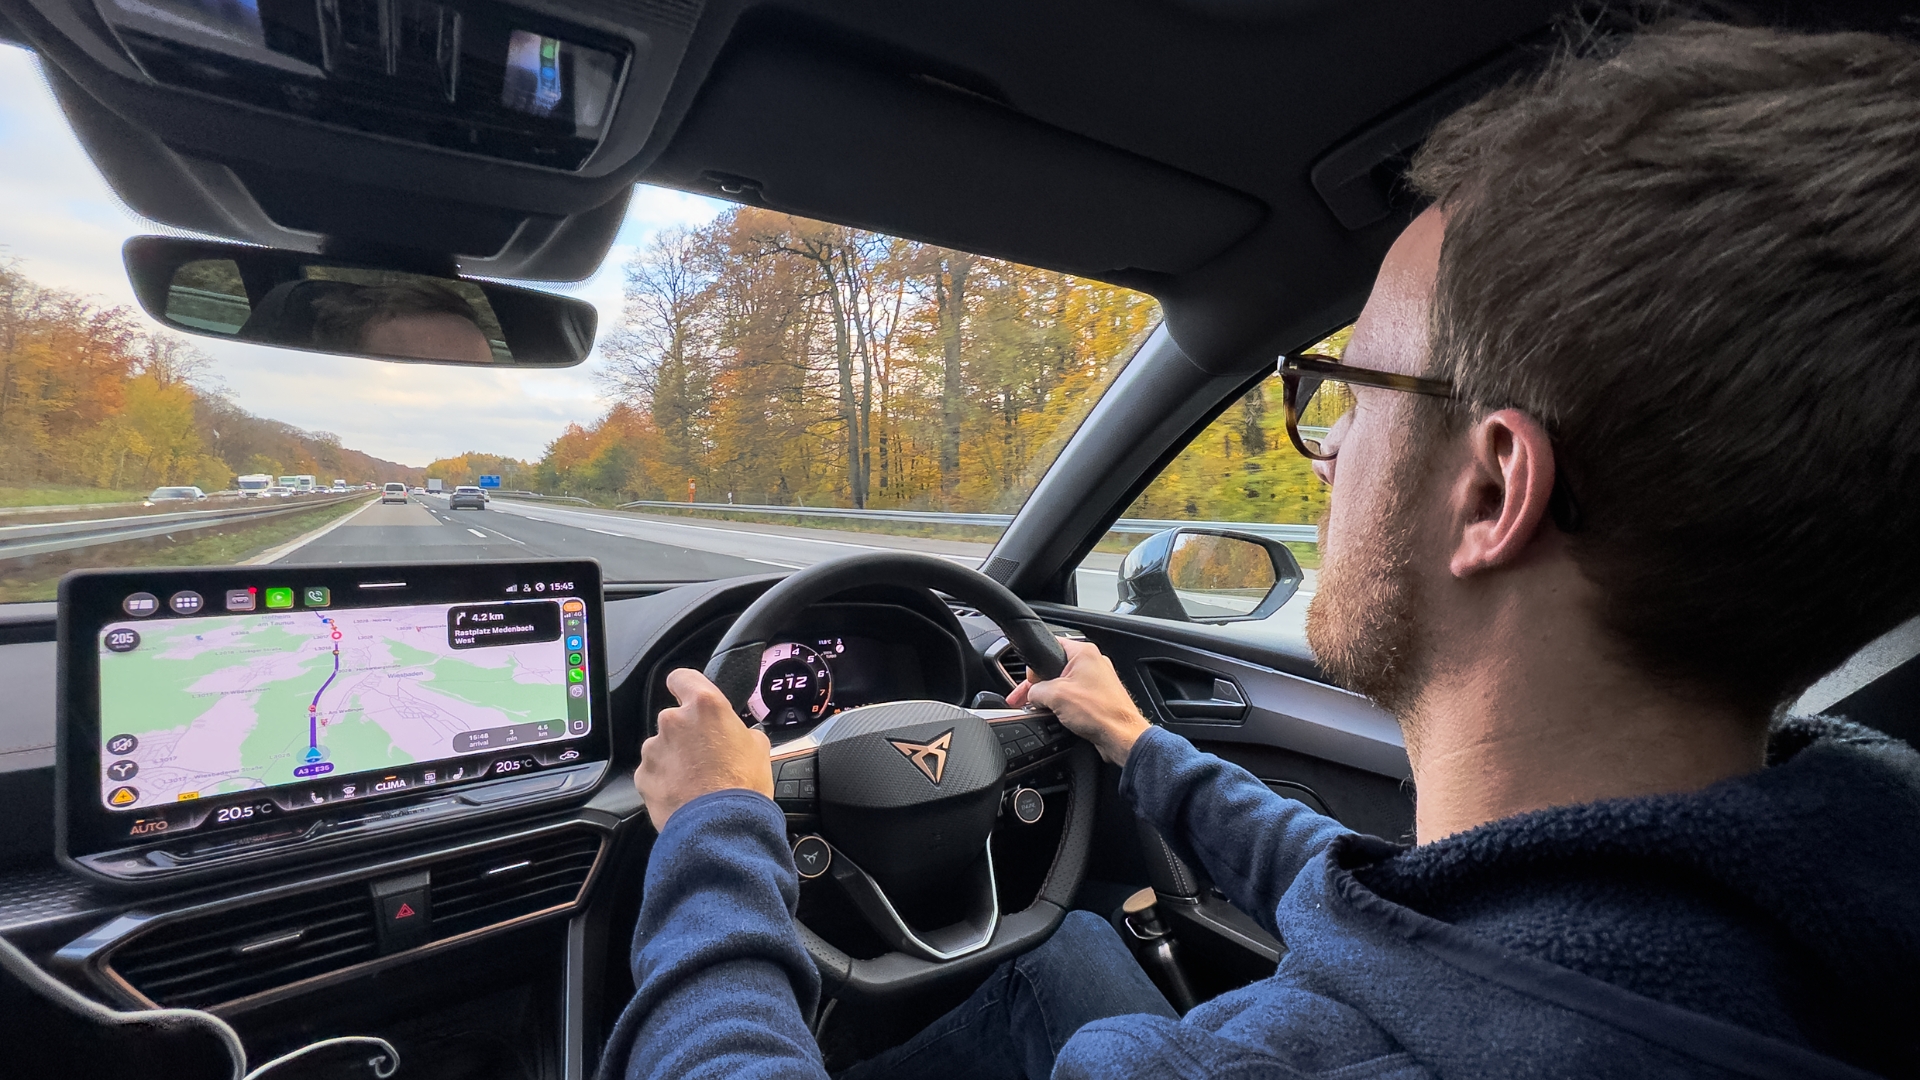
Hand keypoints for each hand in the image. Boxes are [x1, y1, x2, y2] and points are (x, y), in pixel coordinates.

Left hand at [635, 668, 772, 830]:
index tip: (686, 694)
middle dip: (686, 735)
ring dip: (674, 759)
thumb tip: (740, 735)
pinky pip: (653, 773)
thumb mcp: (758, 748)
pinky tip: (683, 795)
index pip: (682, 677)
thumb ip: (741, 732)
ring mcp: (654, 749)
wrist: (722, 827)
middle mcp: (674, 721)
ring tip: (696, 782)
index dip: (684, 686)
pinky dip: (664, 781)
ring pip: (662, 748)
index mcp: (705, 706)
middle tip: (706, 756)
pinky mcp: (643, 776)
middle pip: (674, 719)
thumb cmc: (743, 787)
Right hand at [1006, 638, 1150, 766]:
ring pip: (1063, 684)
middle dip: (1038, 686)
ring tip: (1041, 710)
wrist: (1122, 737)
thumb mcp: (1055, 696)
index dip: (1034, 666)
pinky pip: (1074, 696)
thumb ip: (1036, 690)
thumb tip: (1032, 695)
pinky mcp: (1098, 696)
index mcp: (1083, 653)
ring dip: (1050, 698)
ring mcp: (1097, 680)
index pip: (1049, 647)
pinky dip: (1063, 705)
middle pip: (1054, 668)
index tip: (1029, 682)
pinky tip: (1056, 717)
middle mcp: (1092, 663)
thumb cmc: (1100, 713)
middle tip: (1025, 700)